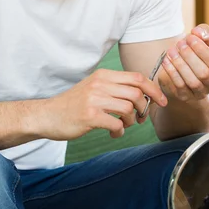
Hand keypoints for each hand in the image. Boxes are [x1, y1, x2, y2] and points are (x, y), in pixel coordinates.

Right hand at [41, 69, 167, 139]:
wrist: (47, 115)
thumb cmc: (74, 105)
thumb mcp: (94, 88)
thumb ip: (116, 89)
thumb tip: (144, 97)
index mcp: (103, 75)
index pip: (137, 77)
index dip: (153, 89)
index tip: (161, 101)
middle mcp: (99, 84)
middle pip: (136, 93)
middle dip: (144, 108)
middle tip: (139, 119)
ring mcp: (94, 99)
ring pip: (128, 109)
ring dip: (131, 122)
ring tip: (123, 126)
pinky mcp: (89, 116)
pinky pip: (116, 124)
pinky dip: (119, 131)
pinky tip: (113, 132)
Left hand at [159, 24, 208, 101]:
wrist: (184, 72)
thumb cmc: (195, 53)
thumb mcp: (201, 41)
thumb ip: (203, 33)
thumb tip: (197, 32)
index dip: (202, 50)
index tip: (189, 37)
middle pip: (204, 73)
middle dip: (189, 57)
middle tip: (179, 44)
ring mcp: (200, 92)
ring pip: (192, 82)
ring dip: (180, 65)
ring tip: (171, 51)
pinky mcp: (186, 96)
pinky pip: (179, 86)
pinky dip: (172, 73)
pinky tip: (166, 60)